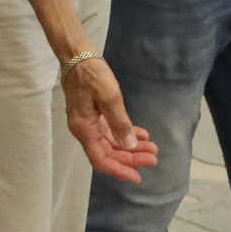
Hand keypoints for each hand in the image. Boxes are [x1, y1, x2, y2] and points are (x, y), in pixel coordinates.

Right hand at [63, 57, 156, 183]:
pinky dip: (125, 134)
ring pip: (111, 143)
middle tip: (154, 158)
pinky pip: (110, 131)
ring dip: (131, 147)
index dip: (120, 170)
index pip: (101, 160)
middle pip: (108, 153)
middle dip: (131, 158)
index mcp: (84, 129)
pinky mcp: (93, 114)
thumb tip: (129, 146)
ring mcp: (89, 122)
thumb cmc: (91, 74)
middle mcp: (85, 130)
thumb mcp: (109, 97)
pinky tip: (141, 135)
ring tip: (152, 147)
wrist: (76, 54)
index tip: (139, 176)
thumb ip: (120, 123)